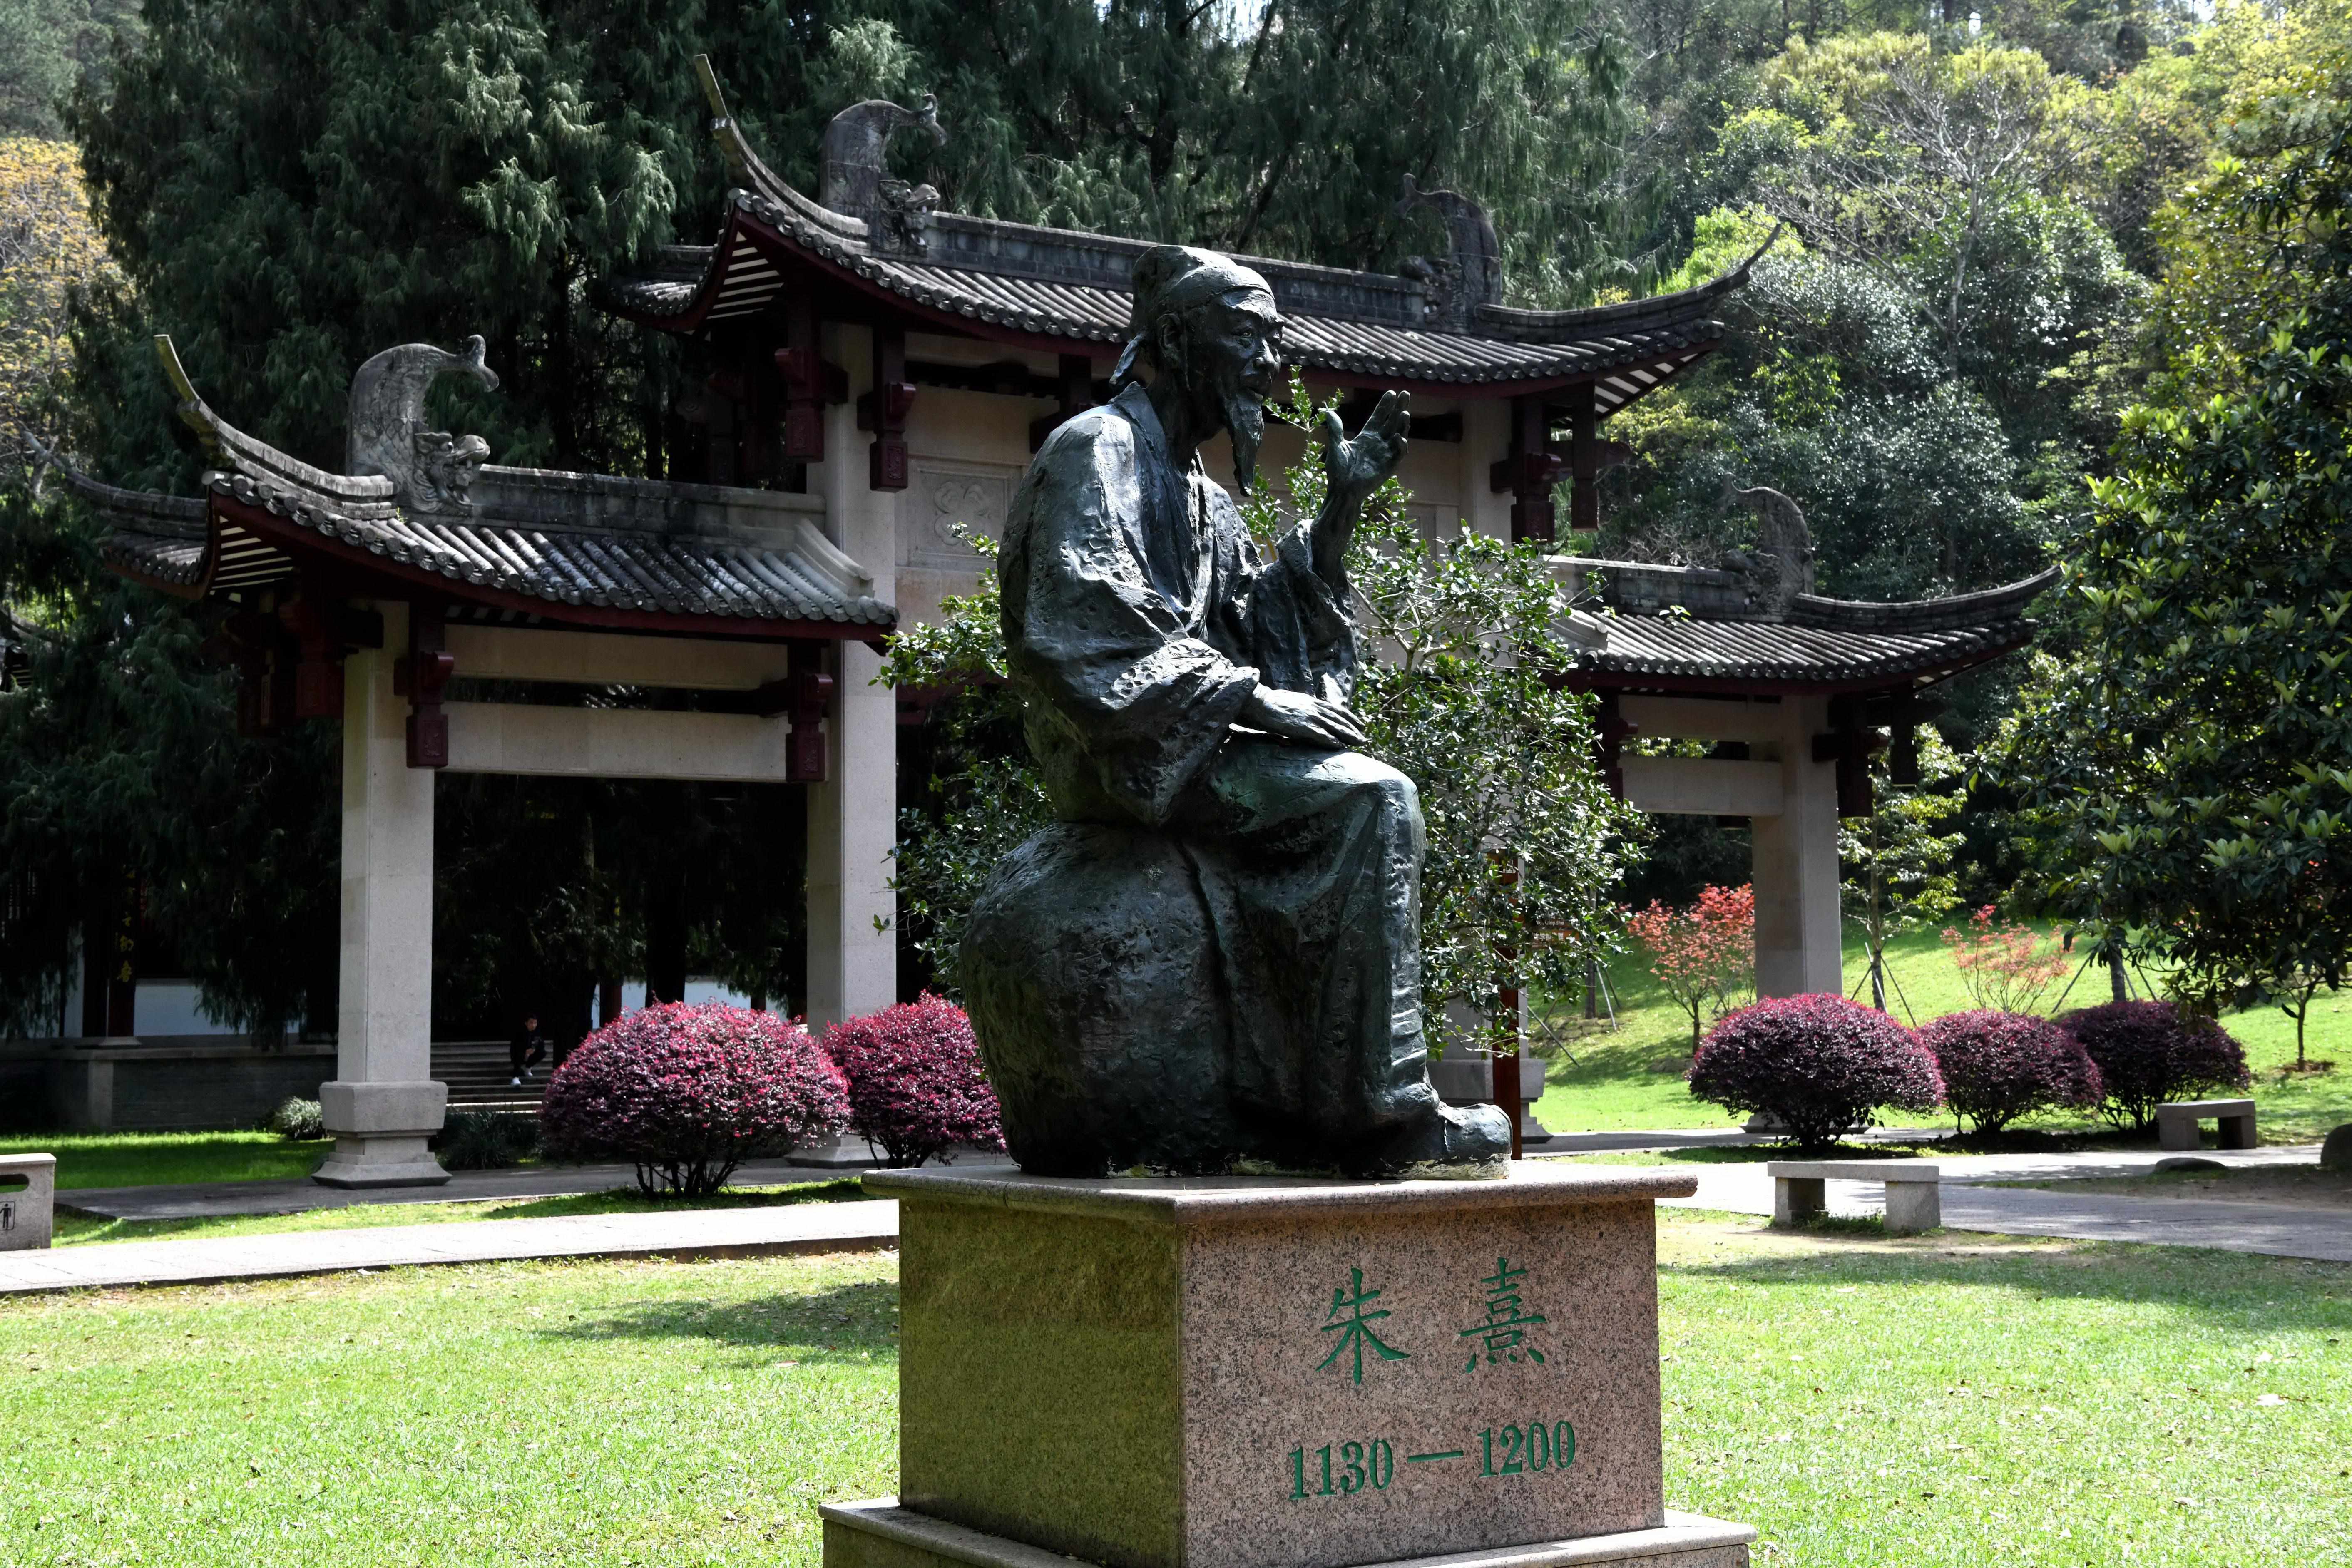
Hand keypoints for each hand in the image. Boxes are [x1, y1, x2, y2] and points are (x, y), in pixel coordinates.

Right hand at [1241, 685, 1369, 750]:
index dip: (1350, 717)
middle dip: (1353, 729)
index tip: (1360, 723)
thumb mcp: (1293, 702)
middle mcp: (1314, 707)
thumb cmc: (1272, 703)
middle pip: (1339, 719)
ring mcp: (1309, 716)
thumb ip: (1303, 708)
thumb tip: (1308, 714)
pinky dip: (1332, 741)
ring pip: (1334, 727)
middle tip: (1364, 738)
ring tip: (1359, 743)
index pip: (1336, 709)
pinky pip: (1321, 735)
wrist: (1260, 702)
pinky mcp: (1302, 726)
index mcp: (1311, 701)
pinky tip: (1340, 746)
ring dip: (1348, 735)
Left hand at [1318, 389, 1410, 516]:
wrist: (1342, 491)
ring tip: (1405, 412)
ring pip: (1398, 435)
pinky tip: (1397, 437)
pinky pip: (1398, 454)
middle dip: (1399, 408)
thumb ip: (1336, 429)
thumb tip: (1328, 411)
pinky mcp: (1388, 467)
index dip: (1385, 406)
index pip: (1379, 417)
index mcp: (1366, 437)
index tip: (1392, 393)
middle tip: (1406, 394)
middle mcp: (1378, 444)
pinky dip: (1400, 446)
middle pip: (1392, 422)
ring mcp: (1385, 454)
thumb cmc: (1338, 471)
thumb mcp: (1336, 446)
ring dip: (1402, 424)